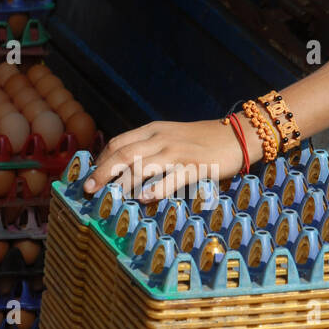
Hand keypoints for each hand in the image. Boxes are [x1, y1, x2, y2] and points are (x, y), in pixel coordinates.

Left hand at [82, 117, 259, 200]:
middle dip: (102, 172)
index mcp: (154, 130)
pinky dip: (155, 189)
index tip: (91, 176)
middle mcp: (162, 139)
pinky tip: (143, 199)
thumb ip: (151, 146)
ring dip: (122, 183)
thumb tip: (126, 167)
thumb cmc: (204, 139)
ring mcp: (178, 153)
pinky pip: (171, 179)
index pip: (119, 142)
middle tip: (89, 189)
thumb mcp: (173, 135)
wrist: (238, 135)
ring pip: (142, 166)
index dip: (101, 159)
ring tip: (110, 197)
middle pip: (124, 154)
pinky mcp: (195, 166)